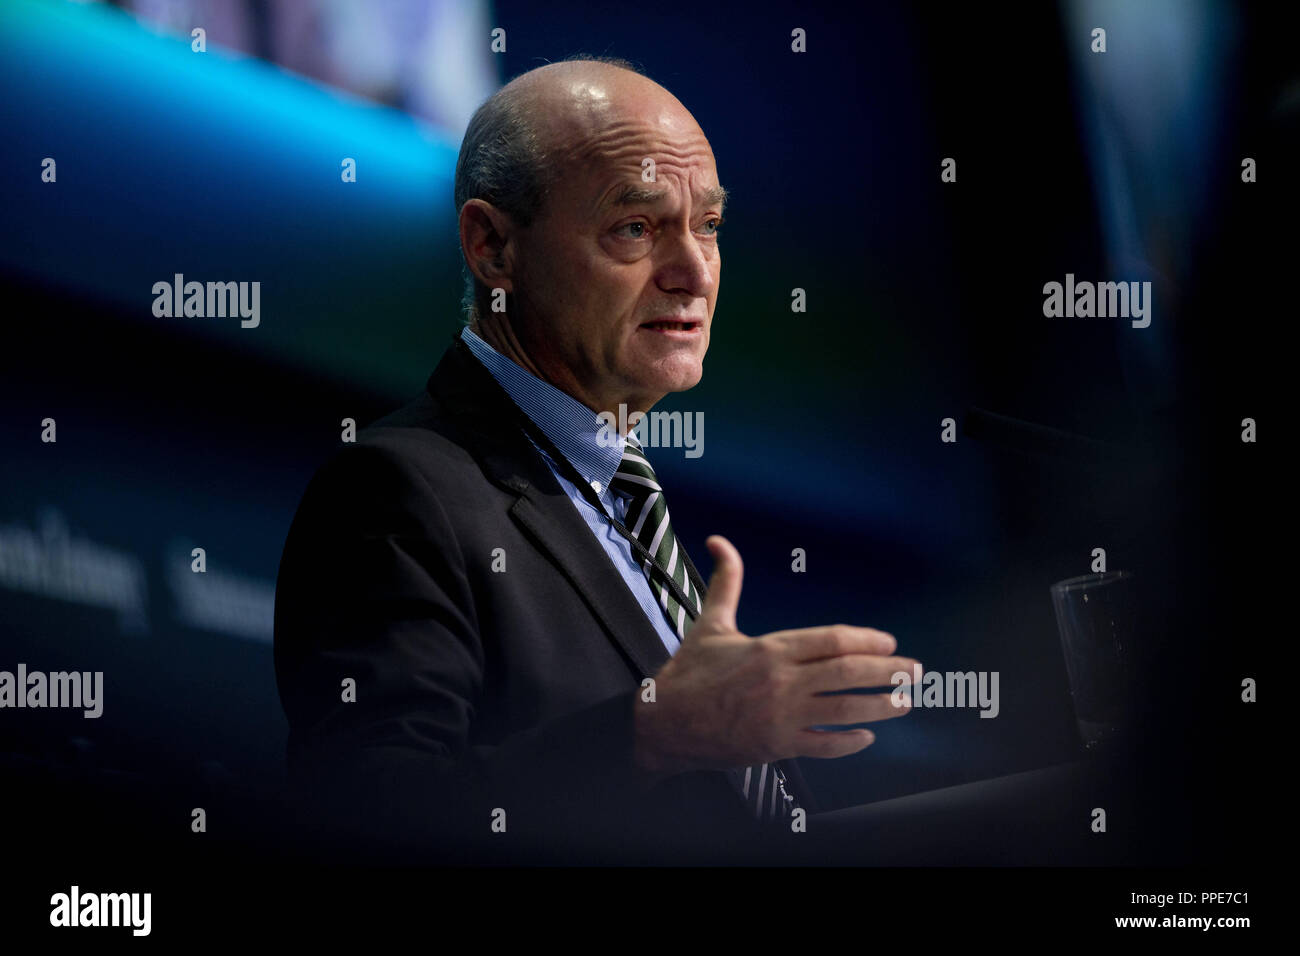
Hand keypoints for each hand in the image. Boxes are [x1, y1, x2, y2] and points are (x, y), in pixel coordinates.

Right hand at [633, 535, 919, 774]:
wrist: (663, 723)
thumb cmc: (688, 673)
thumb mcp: (711, 623)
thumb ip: (727, 582)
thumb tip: (718, 540)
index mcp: (770, 648)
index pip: (833, 640)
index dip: (868, 641)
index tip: (890, 642)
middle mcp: (781, 681)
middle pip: (848, 673)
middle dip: (888, 671)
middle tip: (915, 671)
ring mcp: (781, 716)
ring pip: (844, 710)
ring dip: (880, 706)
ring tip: (904, 702)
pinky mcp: (777, 746)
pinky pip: (824, 745)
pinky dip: (849, 742)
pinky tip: (866, 736)